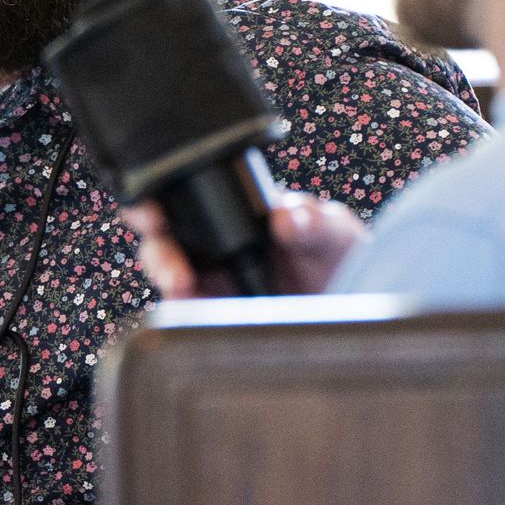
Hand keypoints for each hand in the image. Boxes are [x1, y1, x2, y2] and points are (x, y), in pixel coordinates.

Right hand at [125, 192, 366, 300]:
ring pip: (166, 270)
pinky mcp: (215, 315)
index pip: (187, 191)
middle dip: (150, 224)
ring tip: (180, 280)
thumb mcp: (333, 231)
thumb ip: (313, 220)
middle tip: (155, 225)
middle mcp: (213, 242)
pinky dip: (182, 307)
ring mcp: (211, 280)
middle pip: (164, 230)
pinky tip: (191, 302)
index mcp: (234, 208)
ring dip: (164, 269)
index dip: (162, 189)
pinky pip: (186, 311)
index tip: (159, 194)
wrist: (354, 309)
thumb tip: (284, 217)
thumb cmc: (341, 258)